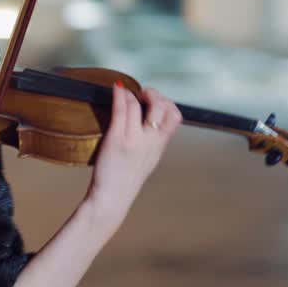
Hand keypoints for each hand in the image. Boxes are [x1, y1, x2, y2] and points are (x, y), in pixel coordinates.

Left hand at [84, 84, 180, 225]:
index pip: (175, 117)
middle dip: (153, 94)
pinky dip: (119, 95)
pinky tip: (116, 89)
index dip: (168, 103)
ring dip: (132, 93)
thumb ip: (153, 142)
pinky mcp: (116, 139)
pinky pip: (120, 110)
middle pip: (160, 107)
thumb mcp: (149, 161)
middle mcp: (150, 141)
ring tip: (126, 91)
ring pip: (138, 106)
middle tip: (142, 93)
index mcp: (159, 146)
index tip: (157, 100)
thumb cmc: (126, 180)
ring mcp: (133, 140)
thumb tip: (152, 124)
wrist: (112, 197)